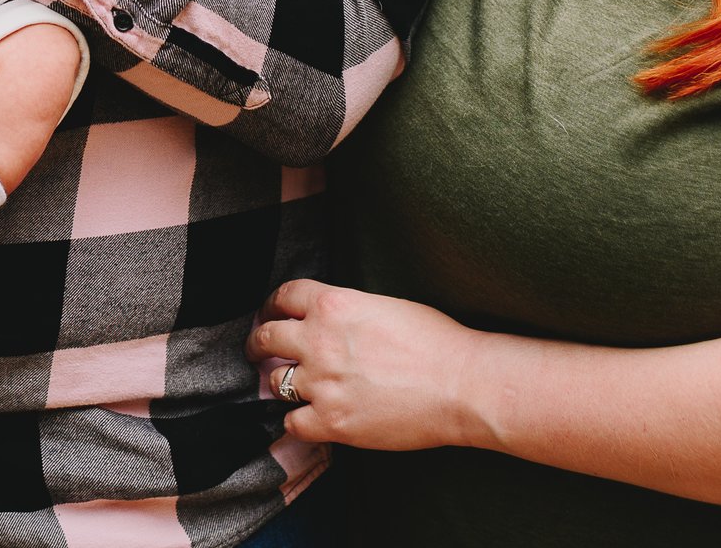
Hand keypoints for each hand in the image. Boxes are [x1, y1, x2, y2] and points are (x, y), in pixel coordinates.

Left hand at [249, 280, 485, 451]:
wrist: (461, 384)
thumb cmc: (435, 342)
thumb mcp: (382, 305)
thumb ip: (345, 311)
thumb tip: (328, 321)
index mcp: (333, 305)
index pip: (283, 297)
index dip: (271, 306)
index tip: (269, 315)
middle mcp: (319, 340)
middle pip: (267, 338)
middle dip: (259, 345)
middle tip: (259, 352)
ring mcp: (323, 383)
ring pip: (275, 382)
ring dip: (281, 384)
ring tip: (292, 388)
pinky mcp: (332, 421)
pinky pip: (292, 422)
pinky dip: (297, 421)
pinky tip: (308, 418)